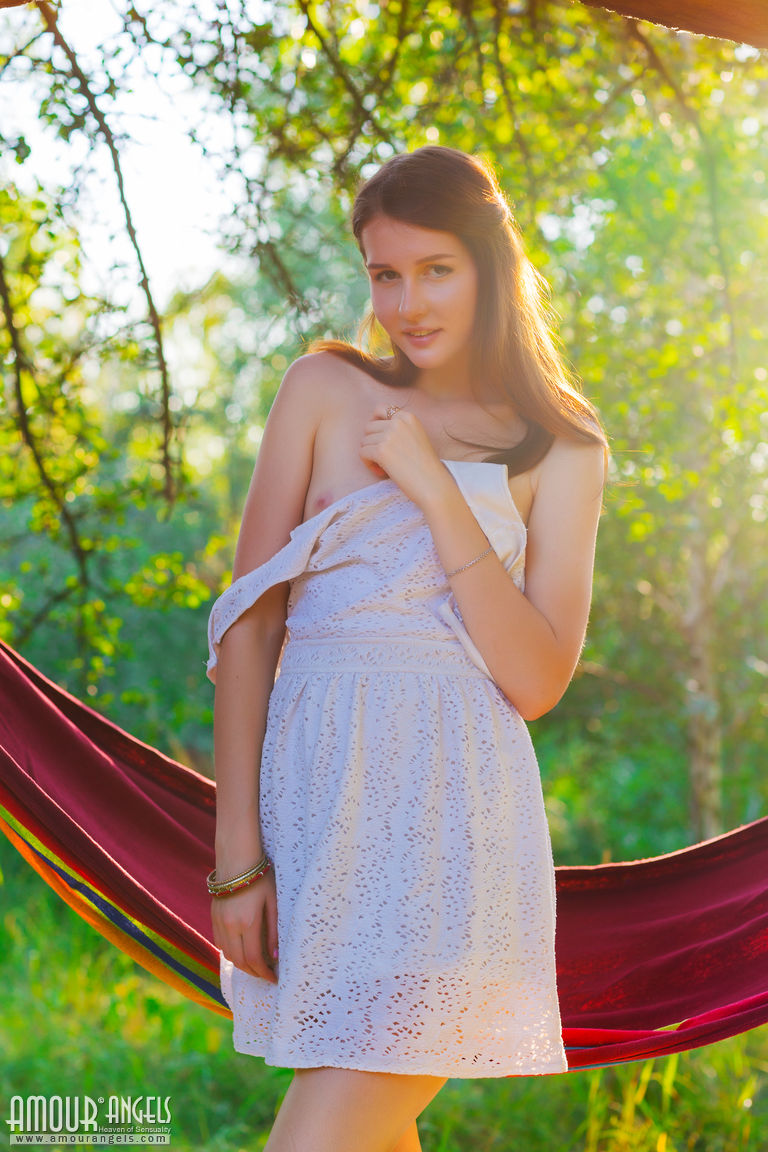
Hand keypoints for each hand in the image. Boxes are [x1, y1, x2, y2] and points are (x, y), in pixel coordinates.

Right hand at [211, 868, 277, 983]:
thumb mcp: (273, 902)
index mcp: (247, 922)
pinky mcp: (214, 916)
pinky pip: (220, 943)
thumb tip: (275, 956)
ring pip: (227, 955)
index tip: (274, 979)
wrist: (237, 857)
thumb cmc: (260, 877)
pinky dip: (231, 951)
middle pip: (239, 962)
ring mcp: (219, 922)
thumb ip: (274, 931)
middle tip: (266, 975)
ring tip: (256, 964)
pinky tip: (242, 948)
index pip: (254, 959)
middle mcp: (230, 926)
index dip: (264, 973)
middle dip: (253, 973)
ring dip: (241, 964)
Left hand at [359, 405, 453, 510]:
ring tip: (383, 467)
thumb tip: (371, 428)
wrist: (433, 484)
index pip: (380, 409)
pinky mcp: (381, 450)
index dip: (375, 424)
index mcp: (408, 417)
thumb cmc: (425, 466)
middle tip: (383, 459)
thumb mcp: (415, 437)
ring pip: (364, 441)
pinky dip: (368, 464)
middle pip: (369, 427)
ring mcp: (389, 435)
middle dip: (372, 443)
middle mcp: (398, 422)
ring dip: (370, 455)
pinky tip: (381, 472)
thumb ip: (398, 429)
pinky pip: (362, 453)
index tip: (379, 439)